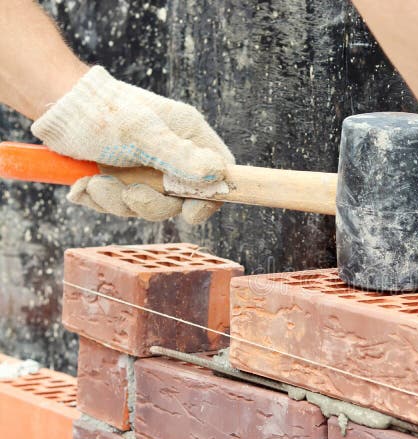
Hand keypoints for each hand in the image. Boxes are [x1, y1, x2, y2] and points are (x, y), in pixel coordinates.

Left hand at [31, 66, 233, 223]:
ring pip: (144, 206)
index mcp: (188, 137)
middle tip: (128, 193)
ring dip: (115, 200)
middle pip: (179, 200)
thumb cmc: (102, 111)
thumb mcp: (142, 134)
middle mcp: (172, 156)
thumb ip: (179, 156)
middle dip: (150, 203)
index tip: (189, 210)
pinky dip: (98, 199)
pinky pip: (118, 205)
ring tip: (93, 182)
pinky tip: (82, 182)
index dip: (210, 198)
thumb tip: (217, 174)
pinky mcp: (120, 179)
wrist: (56, 105)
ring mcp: (145, 170)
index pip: (218, 174)